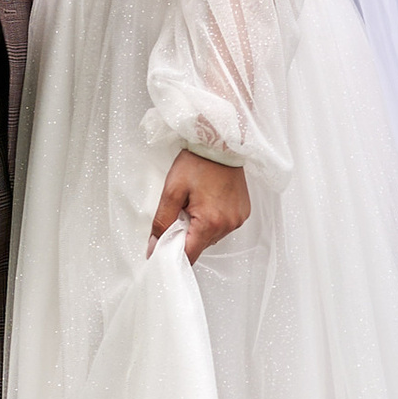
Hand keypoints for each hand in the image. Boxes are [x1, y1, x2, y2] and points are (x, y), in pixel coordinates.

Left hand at [148, 147, 247, 261]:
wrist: (219, 143)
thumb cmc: (196, 163)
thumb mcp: (172, 192)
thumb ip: (162, 222)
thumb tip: (154, 246)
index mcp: (210, 222)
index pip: (190, 255)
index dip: (174, 254)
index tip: (164, 247)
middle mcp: (228, 225)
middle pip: (201, 245)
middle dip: (187, 235)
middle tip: (181, 212)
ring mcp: (238, 219)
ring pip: (212, 237)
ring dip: (200, 228)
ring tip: (196, 204)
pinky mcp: (243, 213)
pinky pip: (224, 226)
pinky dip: (213, 220)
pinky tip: (209, 202)